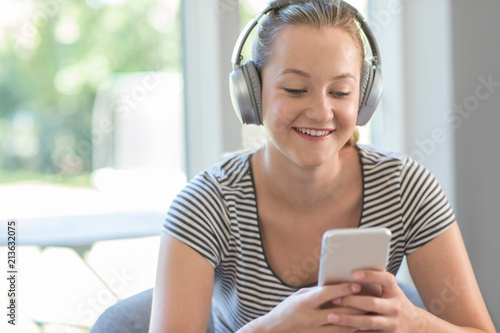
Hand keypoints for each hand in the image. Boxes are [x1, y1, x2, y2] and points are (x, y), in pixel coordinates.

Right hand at [247, 283, 363, 332]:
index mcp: (303, 304)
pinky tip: (362, 328)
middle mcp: (309, 319)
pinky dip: (352, 332)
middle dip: (356, 306)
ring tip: (372, 314)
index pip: (326, 294)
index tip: (357, 284)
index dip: (342, 289)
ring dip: (358, 321)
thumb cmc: (287, 310)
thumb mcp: (298, 296)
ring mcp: (314, 332)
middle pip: (338, 312)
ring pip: (342, 328)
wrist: (274, 331)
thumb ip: (317, 292)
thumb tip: (338, 286)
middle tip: (372, 299)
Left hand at [326, 270, 427, 331]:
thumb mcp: (391, 291)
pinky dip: (354, 332)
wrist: (416, 326)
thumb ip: (376, 282)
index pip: (385, 279)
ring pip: (368, 322)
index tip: (353, 274)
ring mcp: (393, 324)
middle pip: (371, 303)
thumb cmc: (394, 303)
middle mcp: (395, 307)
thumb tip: (349, 271)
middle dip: (351, 301)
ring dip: (348, 319)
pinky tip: (339, 329)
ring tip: (331, 316)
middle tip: (334, 298)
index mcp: (395, 291)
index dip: (370, 275)